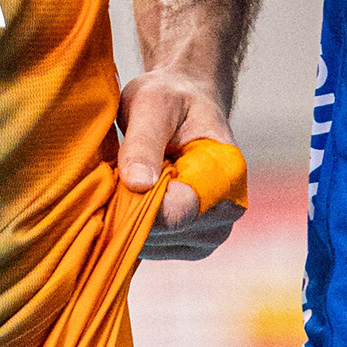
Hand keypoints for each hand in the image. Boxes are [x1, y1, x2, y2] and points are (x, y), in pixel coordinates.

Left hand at [118, 67, 245, 257]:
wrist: (187, 104)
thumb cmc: (170, 98)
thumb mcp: (152, 104)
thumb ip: (144, 142)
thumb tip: (137, 185)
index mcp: (227, 174)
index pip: (178, 211)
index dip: (138, 201)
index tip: (117, 178)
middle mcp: (229, 211)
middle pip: (164, 231)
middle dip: (131, 207)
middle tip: (120, 171)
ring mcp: (212, 233)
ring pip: (155, 244)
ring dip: (131, 217)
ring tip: (131, 178)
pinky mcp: (192, 244)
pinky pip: (154, 248)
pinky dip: (135, 227)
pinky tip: (133, 197)